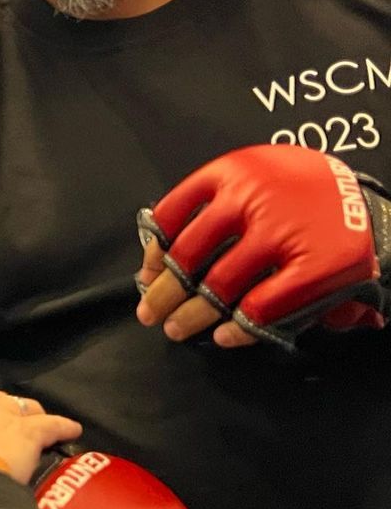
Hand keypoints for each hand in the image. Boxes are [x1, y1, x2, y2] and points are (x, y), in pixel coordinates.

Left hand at [136, 145, 390, 351]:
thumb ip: (210, 207)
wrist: (363, 202)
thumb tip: (155, 261)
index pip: (172, 216)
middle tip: (151, 313)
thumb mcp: (252, 179)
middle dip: (162, 293)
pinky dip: (236, 328)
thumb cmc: (295, 195)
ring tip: (177, 329)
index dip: (152, 254)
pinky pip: (260, 307)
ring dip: (190, 316)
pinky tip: (223, 335)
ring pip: (218, 287)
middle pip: (188, 257)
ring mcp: (284, 233)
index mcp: (233, 172)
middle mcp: (254, 198)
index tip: (145, 276)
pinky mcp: (314, 266)